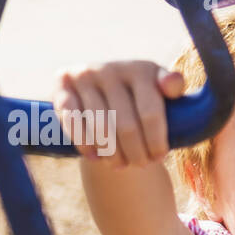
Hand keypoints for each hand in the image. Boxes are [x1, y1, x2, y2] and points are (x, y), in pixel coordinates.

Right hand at [52, 60, 185, 167]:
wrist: (100, 90)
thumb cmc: (138, 96)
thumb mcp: (158, 90)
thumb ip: (172, 86)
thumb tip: (172, 84)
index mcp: (140, 69)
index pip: (151, 113)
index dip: (156, 141)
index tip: (159, 157)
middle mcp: (111, 69)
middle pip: (126, 126)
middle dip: (136, 152)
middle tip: (141, 165)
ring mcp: (84, 77)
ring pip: (101, 128)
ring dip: (112, 154)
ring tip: (121, 165)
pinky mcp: (62, 88)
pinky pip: (73, 123)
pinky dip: (85, 144)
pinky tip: (95, 157)